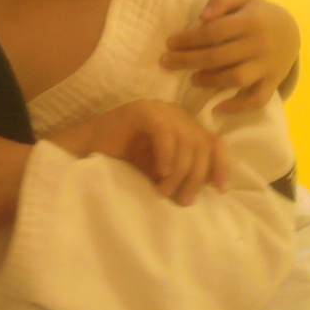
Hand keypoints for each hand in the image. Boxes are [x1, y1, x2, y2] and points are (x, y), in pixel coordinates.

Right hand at [49, 100, 228, 205]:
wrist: (88, 152)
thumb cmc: (126, 164)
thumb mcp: (163, 172)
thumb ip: (185, 172)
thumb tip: (213, 185)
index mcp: (185, 126)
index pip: (213, 141)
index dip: (221, 165)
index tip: (219, 190)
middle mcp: (176, 114)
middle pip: (201, 144)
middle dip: (195, 176)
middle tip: (182, 200)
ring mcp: (159, 109)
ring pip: (186, 139)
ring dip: (179, 171)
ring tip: (164, 191)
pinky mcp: (142, 110)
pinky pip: (164, 131)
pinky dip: (166, 153)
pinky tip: (160, 172)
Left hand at [161, 0, 299, 114]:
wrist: (291, 31)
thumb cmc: (257, 13)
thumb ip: (221, 0)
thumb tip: (202, 17)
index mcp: (250, 21)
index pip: (213, 32)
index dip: (188, 39)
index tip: (169, 43)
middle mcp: (259, 44)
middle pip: (218, 57)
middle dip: (187, 61)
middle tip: (166, 62)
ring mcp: (266, 66)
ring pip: (235, 79)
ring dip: (210, 81)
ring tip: (192, 79)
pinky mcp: (272, 82)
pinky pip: (256, 99)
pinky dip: (237, 107)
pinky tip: (217, 109)